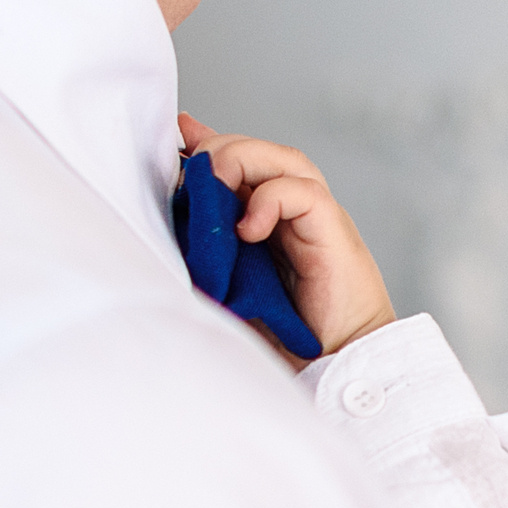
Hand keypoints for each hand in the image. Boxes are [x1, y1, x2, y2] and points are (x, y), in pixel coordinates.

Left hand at [179, 113, 397, 358]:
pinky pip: (302, 191)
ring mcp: (315, 219)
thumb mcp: (226, 287)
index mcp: (269, 221)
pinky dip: (269, 199)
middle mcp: (293, 213)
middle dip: (217, 153)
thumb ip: (205, 247)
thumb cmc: (284, 339)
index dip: (208, 144)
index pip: (239, 160)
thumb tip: (175, 216)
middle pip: (257, 150)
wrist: (332, 368)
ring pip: (281, 158)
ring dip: (240, 162)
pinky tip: (248, 229)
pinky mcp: (332, 231)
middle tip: (190, 181)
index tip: (176, 139)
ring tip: (215, 191)